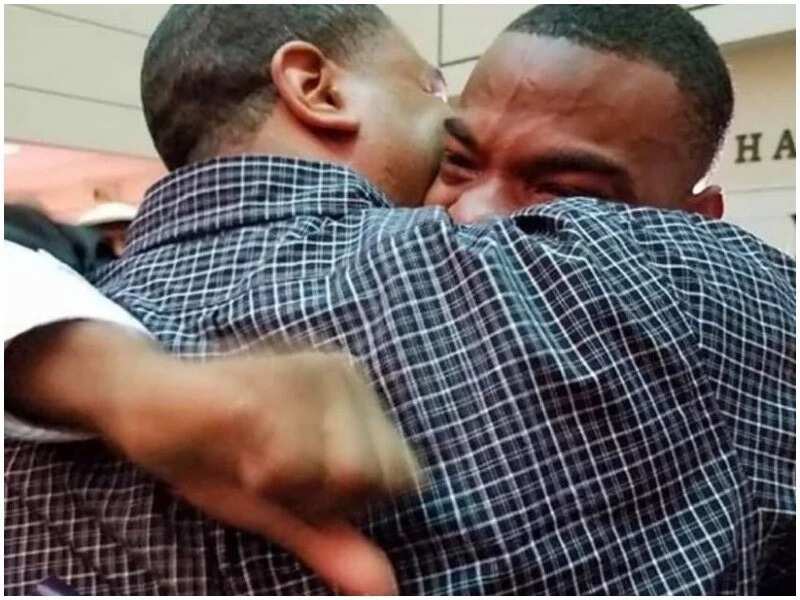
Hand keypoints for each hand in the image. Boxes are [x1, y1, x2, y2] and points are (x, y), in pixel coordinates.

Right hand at [6, 322, 420, 593]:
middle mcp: (342, 370)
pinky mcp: (261, 392)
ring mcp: (304, 373)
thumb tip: (384, 587)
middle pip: (374, 479)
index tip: (298, 477)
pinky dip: (258, 479)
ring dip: (287, 489)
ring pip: (341, 476)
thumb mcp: (283, 502)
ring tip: (248, 455)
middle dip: (319, 498)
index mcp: (357, 390)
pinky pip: (289, 467)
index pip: (404, 477)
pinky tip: (231, 447)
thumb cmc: (216, 449)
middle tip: (268, 467)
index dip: (349, 501)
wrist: (142, 401)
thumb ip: (334, 538)